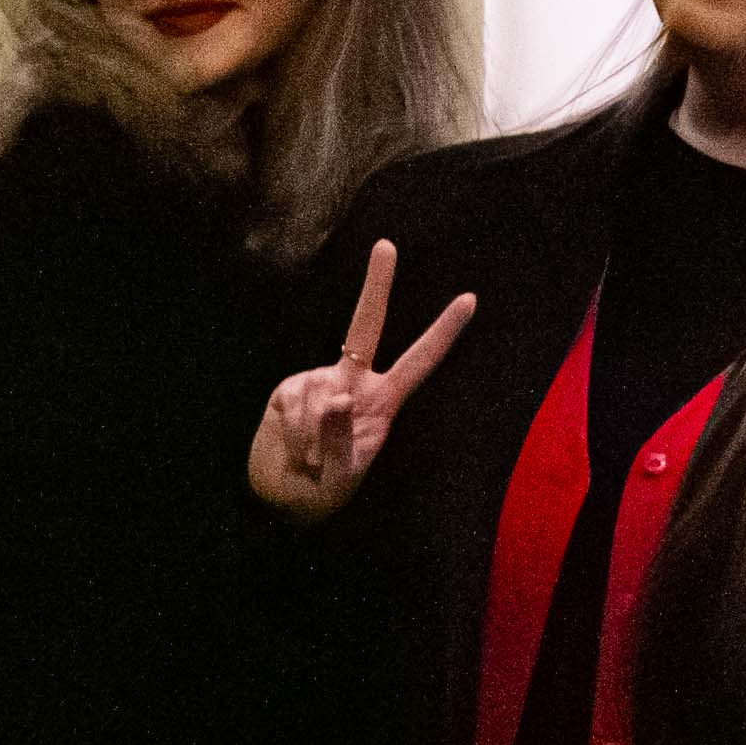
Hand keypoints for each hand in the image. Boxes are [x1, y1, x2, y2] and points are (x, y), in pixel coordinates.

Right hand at [248, 241, 474, 521]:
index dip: (443, 333)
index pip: (418, 363)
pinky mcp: (286, 390)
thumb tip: (337, 397)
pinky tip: (291, 449)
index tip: (470, 299)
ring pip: (321, 399)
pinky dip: (292, 435)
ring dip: (312, 440)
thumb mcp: (341, 478)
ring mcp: (317, 383)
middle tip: (387, 244)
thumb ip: (342, 440)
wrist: (276, 499)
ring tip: (308, 460)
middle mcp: (351, 383)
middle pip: (365, 327)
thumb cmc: (320, 492)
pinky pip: (293, 407)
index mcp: (382, 402)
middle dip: (376, 286)